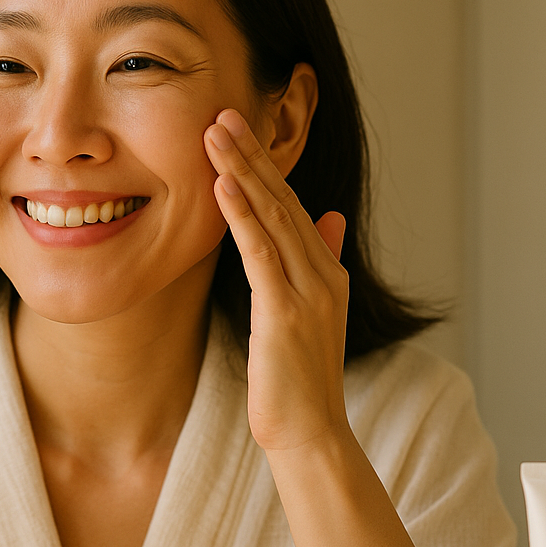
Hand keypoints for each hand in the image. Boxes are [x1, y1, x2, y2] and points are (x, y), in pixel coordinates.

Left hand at [205, 109, 349, 452]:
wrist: (310, 434)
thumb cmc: (298, 382)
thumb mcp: (310, 315)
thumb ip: (320, 262)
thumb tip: (330, 218)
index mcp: (326, 272)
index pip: (291, 206)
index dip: (264, 166)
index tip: (237, 129)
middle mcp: (322, 274)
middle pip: (282, 200)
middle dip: (252, 155)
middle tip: (223, 112)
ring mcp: (307, 292)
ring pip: (272, 218)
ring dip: (242, 172)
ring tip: (215, 133)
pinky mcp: (285, 313)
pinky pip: (261, 254)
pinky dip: (242, 217)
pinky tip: (223, 185)